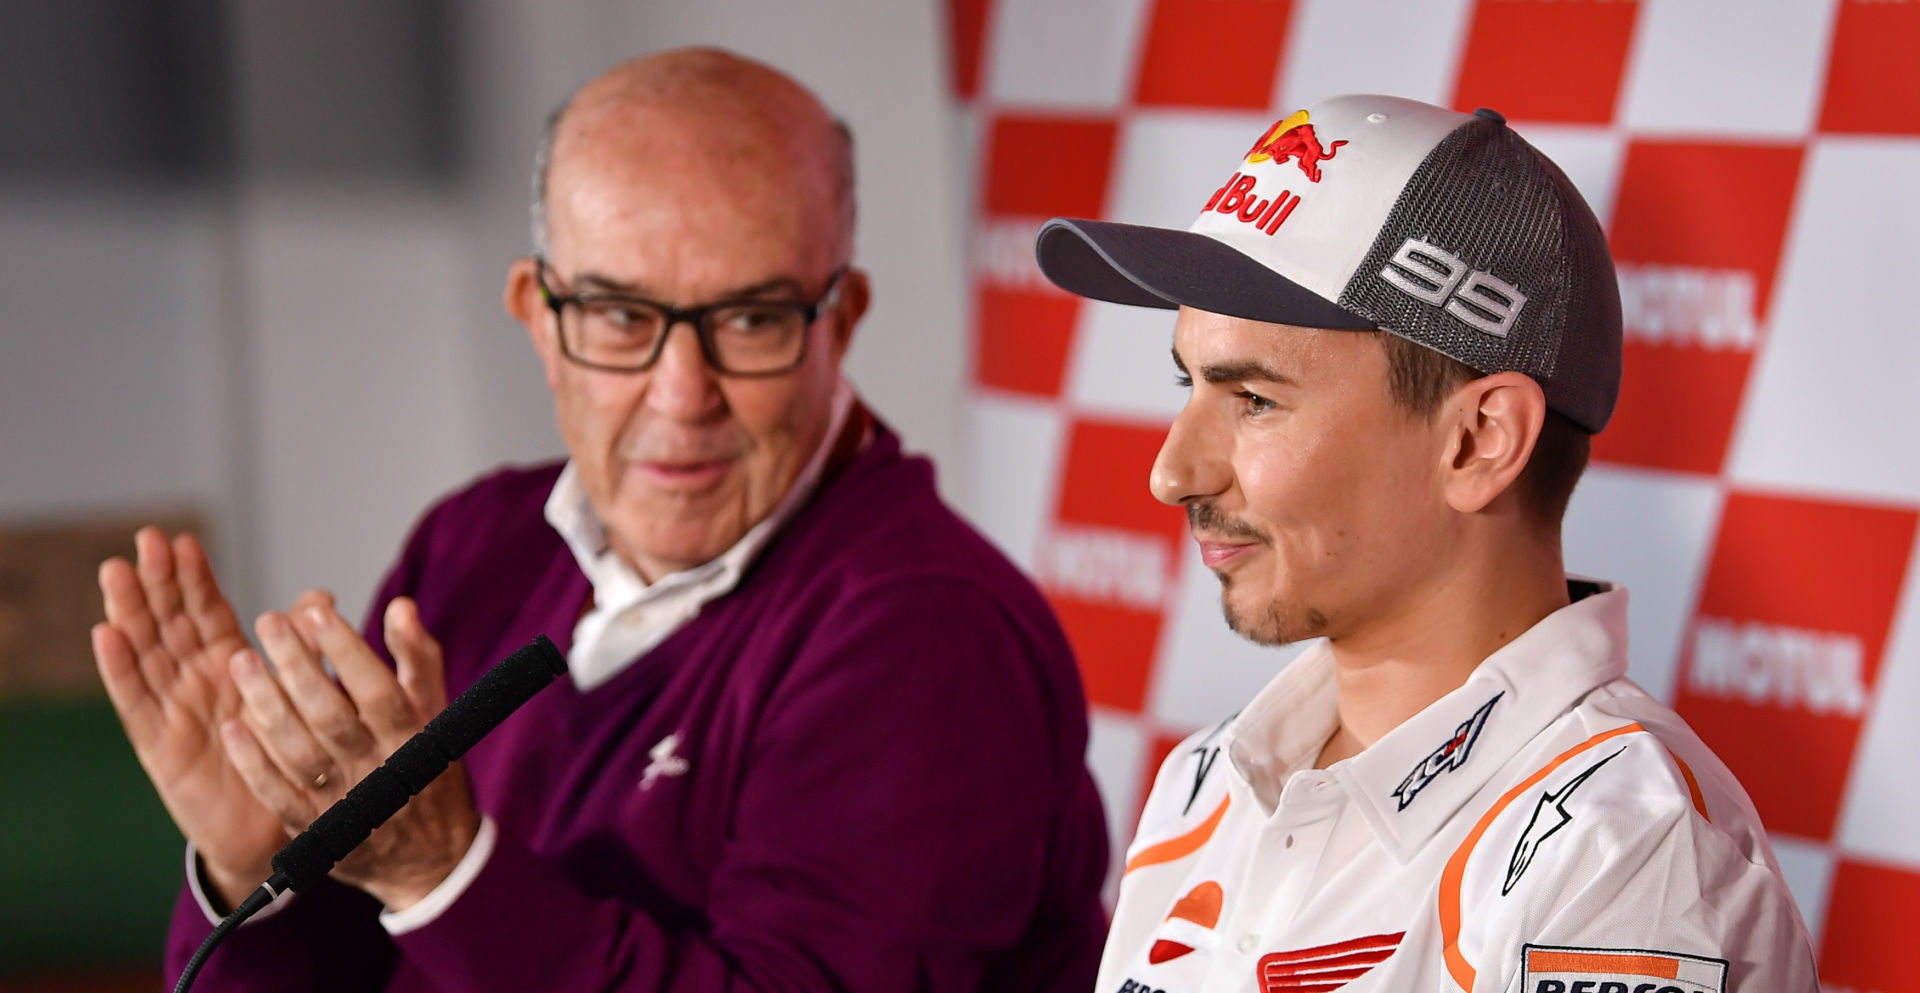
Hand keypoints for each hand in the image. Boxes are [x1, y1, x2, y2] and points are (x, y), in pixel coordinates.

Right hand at [93, 528, 288, 909]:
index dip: (194, 578)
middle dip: (157, 581)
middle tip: (147, 540)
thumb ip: (306, 647)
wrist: (277, 826)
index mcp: (229, 665)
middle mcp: (195, 681)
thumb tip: (319, 595)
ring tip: (117, 573)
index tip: (183, 540)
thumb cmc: (289, 756)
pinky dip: (120, 668)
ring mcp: (173, 710)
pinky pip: (136, 702)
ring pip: (146, 652)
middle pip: (169, 623)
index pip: (207, 612)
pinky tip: (107, 636)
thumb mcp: (301, 696)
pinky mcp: (159, 745)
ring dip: (130, 612)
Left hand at [219, 595, 478, 911]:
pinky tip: (232, 728)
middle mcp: (379, 771)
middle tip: (267, 621)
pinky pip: (280, 797)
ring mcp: (346, 805)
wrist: (431, 859)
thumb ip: (418, 659)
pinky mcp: (318, 833)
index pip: (377, 688)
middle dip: (296, 665)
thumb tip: (400, 606)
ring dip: (266, 705)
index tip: (314, 609)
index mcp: (413, 738)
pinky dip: (255, 764)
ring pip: (299, 752)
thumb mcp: (438, 713)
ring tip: (241, 661)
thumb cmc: (430, 770)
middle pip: (330, 714)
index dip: (345, 648)